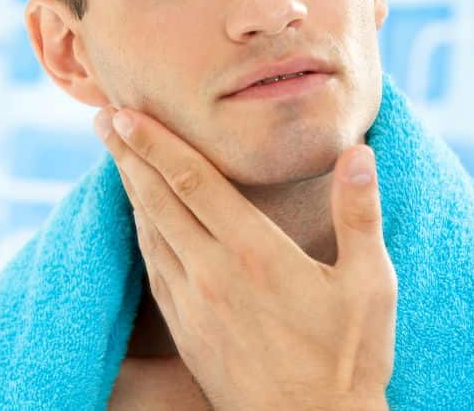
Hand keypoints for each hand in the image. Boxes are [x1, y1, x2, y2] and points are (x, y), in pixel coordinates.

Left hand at [94, 107, 395, 410]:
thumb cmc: (348, 360)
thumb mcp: (371, 284)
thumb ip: (359, 213)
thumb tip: (357, 151)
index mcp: (255, 253)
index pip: (192, 181)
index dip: (155, 143)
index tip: (126, 113)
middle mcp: (213, 273)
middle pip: (157, 199)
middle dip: (127, 154)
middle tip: (103, 118)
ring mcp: (193, 304)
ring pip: (149, 232)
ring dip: (129, 189)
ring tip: (115, 156)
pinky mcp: (186, 330)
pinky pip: (153, 268)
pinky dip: (141, 232)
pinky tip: (139, 219)